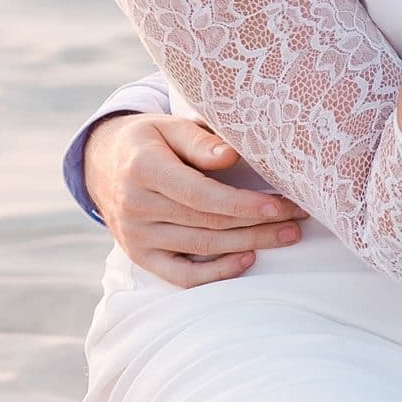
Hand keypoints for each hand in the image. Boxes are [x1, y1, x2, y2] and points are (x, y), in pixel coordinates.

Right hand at [85, 112, 310, 287]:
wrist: (103, 164)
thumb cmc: (149, 139)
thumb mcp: (169, 125)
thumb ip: (200, 141)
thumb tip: (232, 156)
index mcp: (143, 169)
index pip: (200, 195)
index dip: (242, 204)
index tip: (279, 205)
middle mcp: (135, 207)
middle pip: (207, 223)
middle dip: (258, 223)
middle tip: (298, 218)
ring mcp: (135, 237)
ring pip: (201, 248)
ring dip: (249, 244)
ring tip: (287, 235)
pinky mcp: (140, 257)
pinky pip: (180, 276)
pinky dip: (215, 273)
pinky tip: (248, 260)